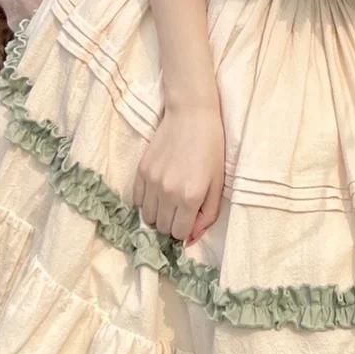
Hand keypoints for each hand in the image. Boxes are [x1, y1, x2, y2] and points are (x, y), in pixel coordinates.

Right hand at [132, 104, 225, 246]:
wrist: (191, 116)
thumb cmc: (211, 148)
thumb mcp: (219, 183)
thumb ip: (208, 214)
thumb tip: (192, 237)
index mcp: (190, 197)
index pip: (179, 233)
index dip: (186, 228)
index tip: (190, 217)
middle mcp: (168, 192)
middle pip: (162, 228)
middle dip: (172, 223)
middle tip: (181, 208)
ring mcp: (151, 182)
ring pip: (147, 217)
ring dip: (158, 214)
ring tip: (169, 200)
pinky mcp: (141, 171)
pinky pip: (136, 201)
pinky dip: (146, 202)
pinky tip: (157, 192)